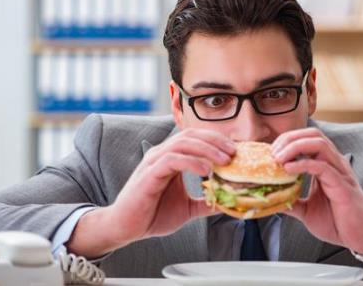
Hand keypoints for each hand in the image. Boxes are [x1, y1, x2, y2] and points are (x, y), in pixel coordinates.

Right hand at [67, 128, 234, 257]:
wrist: (126, 228)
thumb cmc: (152, 214)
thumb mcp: (187, 207)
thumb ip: (205, 201)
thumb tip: (227, 202)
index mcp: (171, 157)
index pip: (196, 138)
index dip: (217, 140)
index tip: (236, 150)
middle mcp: (162, 154)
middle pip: (192, 135)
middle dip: (216, 141)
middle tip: (234, 152)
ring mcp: (154, 162)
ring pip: (183, 143)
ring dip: (207, 149)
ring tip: (224, 160)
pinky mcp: (149, 174)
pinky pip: (172, 160)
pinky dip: (191, 162)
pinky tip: (205, 171)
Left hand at [272, 127, 362, 254]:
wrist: (361, 238)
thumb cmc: (339, 222)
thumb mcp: (307, 211)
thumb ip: (292, 202)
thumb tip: (272, 200)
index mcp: (326, 165)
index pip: (307, 139)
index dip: (287, 140)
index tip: (270, 153)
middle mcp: (334, 163)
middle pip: (312, 134)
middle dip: (289, 138)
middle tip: (272, 153)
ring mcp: (340, 172)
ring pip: (319, 144)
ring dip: (295, 146)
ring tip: (278, 158)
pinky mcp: (342, 185)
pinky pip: (323, 166)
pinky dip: (303, 164)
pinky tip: (289, 169)